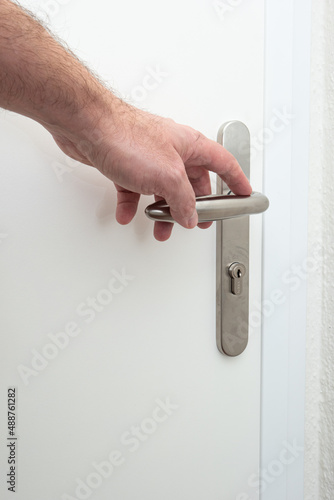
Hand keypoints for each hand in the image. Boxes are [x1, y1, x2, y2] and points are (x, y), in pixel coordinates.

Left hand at [51, 99, 251, 240]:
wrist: (86, 126)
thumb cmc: (126, 136)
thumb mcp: (168, 176)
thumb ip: (183, 200)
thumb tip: (190, 216)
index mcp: (190, 146)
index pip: (224, 164)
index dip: (237, 180)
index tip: (244, 193)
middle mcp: (172, 151)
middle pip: (192, 182)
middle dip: (194, 205)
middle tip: (198, 220)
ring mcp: (148, 158)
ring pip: (162, 190)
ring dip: (162, 211)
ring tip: (161, 227)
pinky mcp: (126, 164)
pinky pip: (134, 190)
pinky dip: (132, 205)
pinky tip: (128, 214)